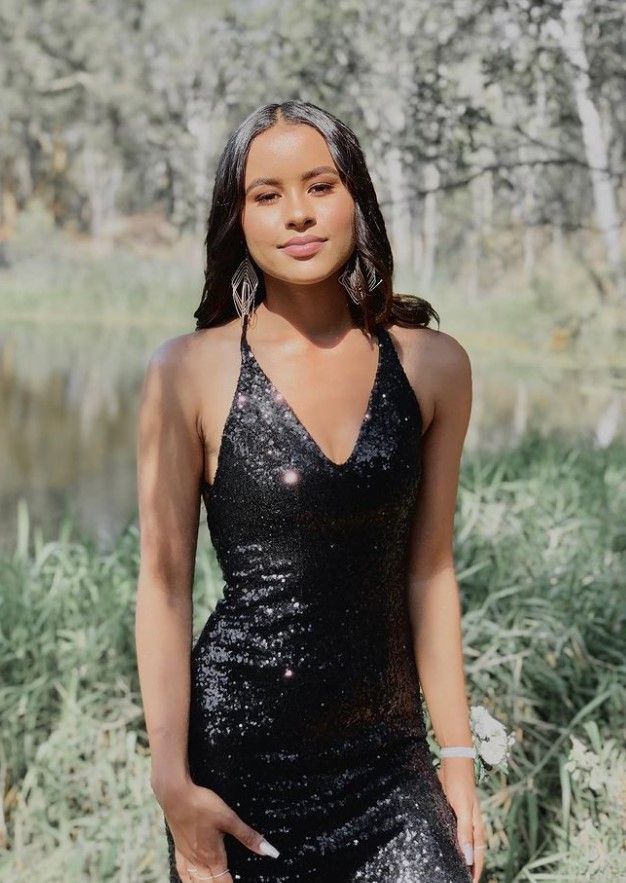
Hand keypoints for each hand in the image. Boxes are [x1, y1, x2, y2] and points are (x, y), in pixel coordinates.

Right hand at [155, 777, 279, 882]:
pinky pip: (182, 871)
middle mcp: (199, 860)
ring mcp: (187, 855)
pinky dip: (187, 880)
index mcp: (213, 856)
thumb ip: (249, 836)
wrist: (175, 795)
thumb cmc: (202, 805)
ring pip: (194, 881)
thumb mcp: (229, 819)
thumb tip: (271, 852)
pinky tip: (189, 879)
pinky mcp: (178, 847)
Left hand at [437, 758, 485, 882]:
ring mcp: (463, 818)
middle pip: (473, 851)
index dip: (476, 869)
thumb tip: (469, 856)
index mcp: (477, 826)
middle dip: (470, 866)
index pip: (478, 854)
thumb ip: (465, 831)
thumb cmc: (460, 784)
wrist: (454, 763)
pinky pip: (455, 832)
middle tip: (463, 878)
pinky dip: (454, 842)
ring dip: (462, 855)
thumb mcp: (463, 809)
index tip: (471, 882)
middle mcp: (471, 824)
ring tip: (455, 867)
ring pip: (465, 842)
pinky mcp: (453, 812)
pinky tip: (446, 845)